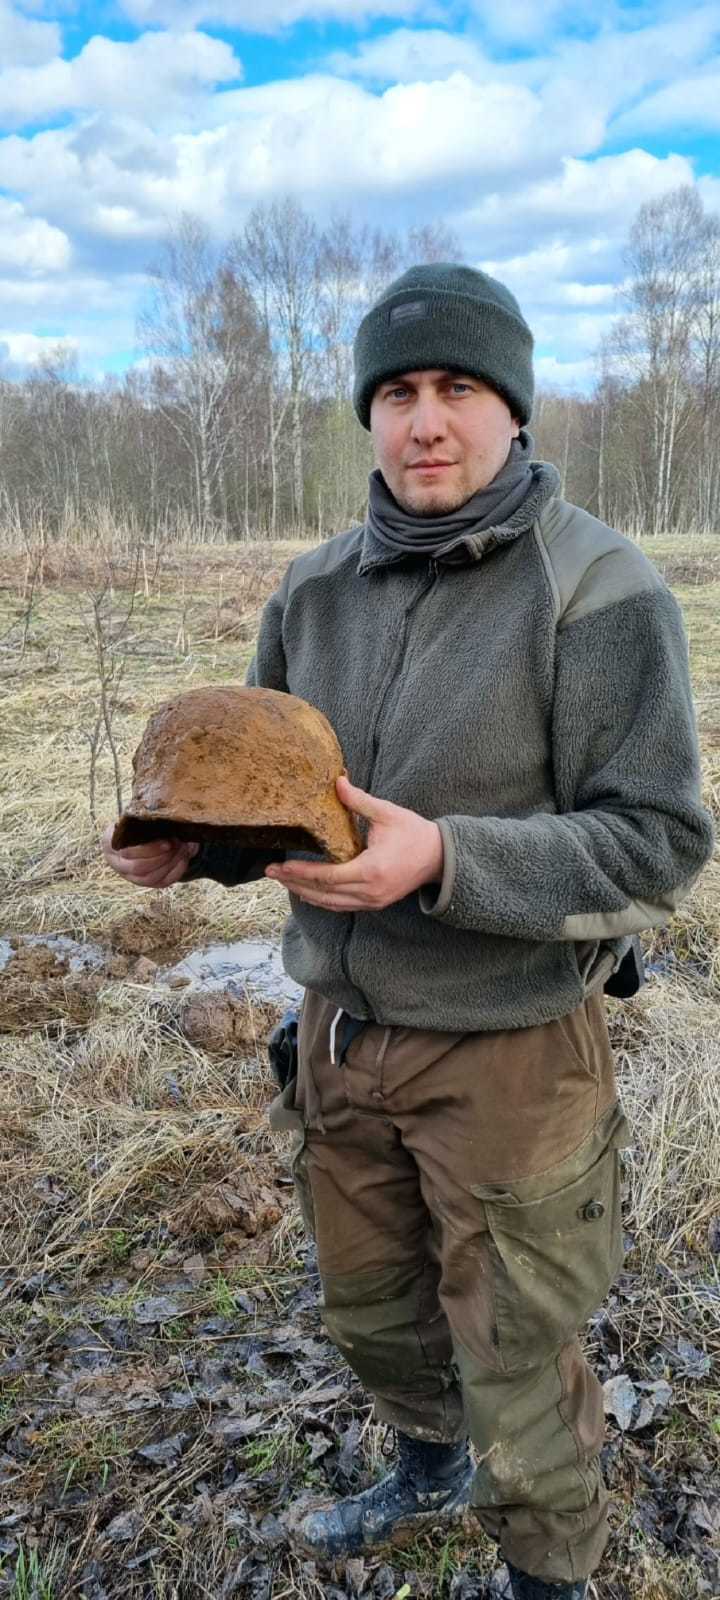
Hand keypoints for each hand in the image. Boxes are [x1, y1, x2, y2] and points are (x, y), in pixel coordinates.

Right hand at [101, 824, 199, 888]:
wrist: (140, 835)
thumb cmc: (137, 824)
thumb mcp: (136, 819)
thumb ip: (144, 820)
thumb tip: (168, 819)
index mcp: (111, 846)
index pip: (129, 853)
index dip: (150, 850)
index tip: (168, 842)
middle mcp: (118, 865)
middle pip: (139, 868)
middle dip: (162, 857)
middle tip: (179, 844)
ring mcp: (132, 877)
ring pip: (151, 878)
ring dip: (171, 863)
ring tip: (183, 848)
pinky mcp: (148, 883)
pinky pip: (162, 882)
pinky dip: (176, 871)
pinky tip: (184, 858)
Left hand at [264, 776, 443, 911]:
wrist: (440, 857)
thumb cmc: (414, 833)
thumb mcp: (387, 813)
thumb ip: (359, 801)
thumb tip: (338, 781)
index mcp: (371, 869)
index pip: (327, 876)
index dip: (301, 872)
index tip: (280, 866)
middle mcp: (370, 891)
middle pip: (323, 893)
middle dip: (295, 883)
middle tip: (271, 872)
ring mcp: (373, 901)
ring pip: (330, 903)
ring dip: (305, 893)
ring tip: (283, 881)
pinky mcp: (375, 903)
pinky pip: (341, 906)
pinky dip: (322, 900)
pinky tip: (306, 892)